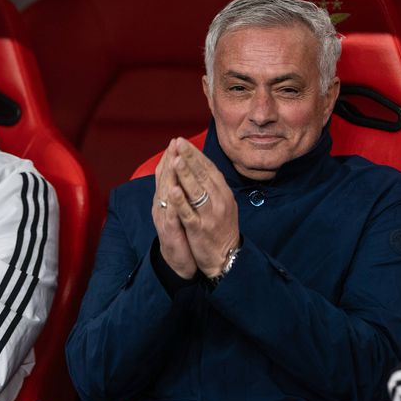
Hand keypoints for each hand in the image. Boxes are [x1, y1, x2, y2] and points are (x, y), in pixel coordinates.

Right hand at [152, 139, 196, 278]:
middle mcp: (162, 206)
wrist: (179, 261)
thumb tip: (183, 172)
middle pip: (164, 180)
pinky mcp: (170, 232)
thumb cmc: (181, 232)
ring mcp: (165, 219)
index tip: (177, 140)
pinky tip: (174, 191)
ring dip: (169, 176)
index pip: (167, 174)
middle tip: (175, 142)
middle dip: (170, 160)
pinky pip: (171, 216)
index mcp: (166, 199)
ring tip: (174, 159)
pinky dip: (173, 203)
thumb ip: (180, 191)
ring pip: (165, 194)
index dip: (171, 157)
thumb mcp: (180, 209)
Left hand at [170, 137, 240, 277]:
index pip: (209, 169)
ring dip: (185, 174)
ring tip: (176, 159)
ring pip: (196, 191)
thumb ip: (215, 186)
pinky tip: (173, 190)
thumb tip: (203, 166)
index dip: (196, 154)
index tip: (183, 142)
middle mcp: (219, 201)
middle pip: (203, 175)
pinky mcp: (200, 229)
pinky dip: (181, 201)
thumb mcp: (225, 204)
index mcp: (224, 193)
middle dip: (189, 158)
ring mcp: (210, 215)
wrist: (227, 258)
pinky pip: (189, 213)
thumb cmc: (223, 229)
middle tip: (178, 142)